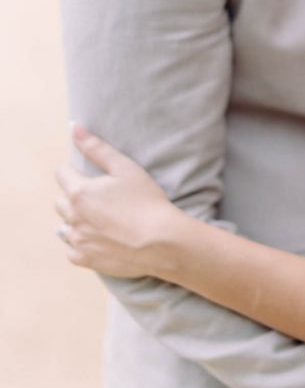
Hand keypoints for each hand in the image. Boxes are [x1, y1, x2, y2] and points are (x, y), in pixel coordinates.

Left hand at [55, 125, 177, 277]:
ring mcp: (77, 241)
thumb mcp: (125, 168)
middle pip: (60, 201)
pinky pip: (72, 249)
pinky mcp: (86, 260)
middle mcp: (72, 217)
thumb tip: (74, 128)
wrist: (161, 242)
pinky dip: (81, 243)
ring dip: (76, 220)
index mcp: (79, 192)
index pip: (61, 173)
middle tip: (100, 196)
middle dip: (74, 195)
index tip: (91, 174)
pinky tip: (99, 238)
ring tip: (101, 218)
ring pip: (65, 226)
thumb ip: (97, 148)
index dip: (74, 170)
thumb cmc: (146, 201)